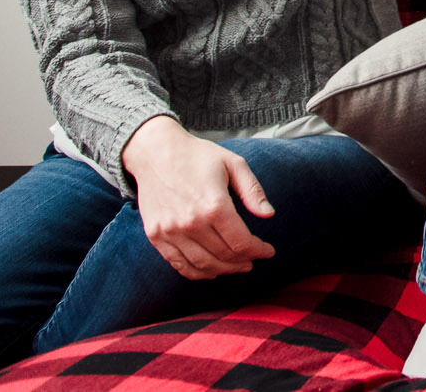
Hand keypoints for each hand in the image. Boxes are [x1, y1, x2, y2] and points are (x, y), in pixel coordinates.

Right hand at [121, 115, 275, 280]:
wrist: (156, 153)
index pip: (241, 242)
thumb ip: (253, 191)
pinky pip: (178, 264)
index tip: (268, 251)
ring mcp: (171, 231)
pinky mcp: (156, 235)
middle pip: (224, 256)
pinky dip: (197, 272)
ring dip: (223, 270)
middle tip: (253, 260)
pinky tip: (210, 269)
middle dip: (243, 261)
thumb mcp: (234, 164)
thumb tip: (269, 214)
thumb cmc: (198, 156)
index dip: (259, 250)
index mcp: (214, 205)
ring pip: (202, 265)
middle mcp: (191, 222)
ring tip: (235, 266)